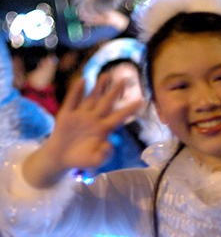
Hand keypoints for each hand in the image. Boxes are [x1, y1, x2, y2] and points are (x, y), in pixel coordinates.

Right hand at [23, 75, 142, 187]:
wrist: (62, 158)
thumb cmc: (82, 159)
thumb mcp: (96, 161)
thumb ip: (105, 155)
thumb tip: (109, 144)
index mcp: (104, 129)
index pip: (119, 117)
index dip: (130, 109)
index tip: (141, 101)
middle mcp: (94, 119)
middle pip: (107, 102)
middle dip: (115, 91)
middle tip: (124, 79)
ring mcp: (80, 115)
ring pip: (91, 98)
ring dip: (99, 87)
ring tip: (106, 75)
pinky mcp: (66, 115)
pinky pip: (72, 101)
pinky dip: (76, 91)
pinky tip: (82, 80)